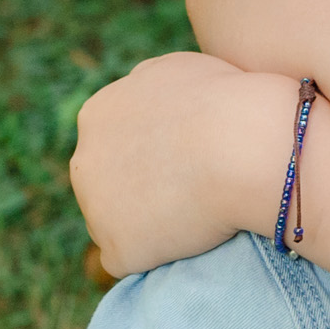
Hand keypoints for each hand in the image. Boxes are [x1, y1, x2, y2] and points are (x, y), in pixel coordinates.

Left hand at [72, 51, 284, 277]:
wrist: (245, 145)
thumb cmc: (227, 101)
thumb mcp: (179, 70)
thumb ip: (149, 85)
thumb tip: (147, 100)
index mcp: (97, 115)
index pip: (116, 143)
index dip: (155, 153)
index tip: (191, 156)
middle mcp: (84, 161)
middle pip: (108, 184)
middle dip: (144, 188)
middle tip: (195, 188)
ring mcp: (95, 210)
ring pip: (120, 223)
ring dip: (152, 222)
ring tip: (200, 212)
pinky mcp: (118, 250)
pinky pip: (135, 258)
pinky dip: (161, 253)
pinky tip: (195, 237)